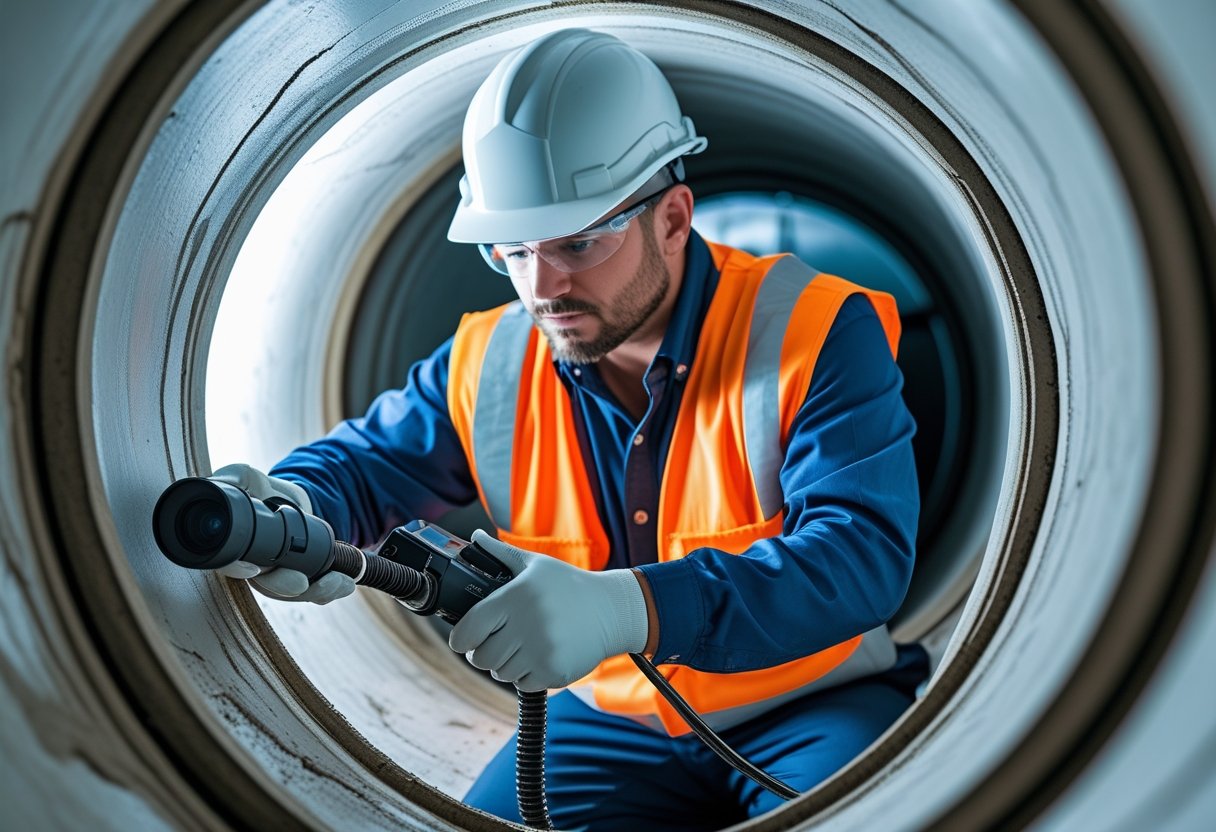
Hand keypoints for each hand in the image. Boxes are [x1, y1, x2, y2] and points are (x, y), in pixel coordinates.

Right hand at [210, 463, 354, 603]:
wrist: (291, 500)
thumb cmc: (262, 491)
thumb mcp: (246, 478)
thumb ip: (233, 478)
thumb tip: (222, 483)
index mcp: (232, 546)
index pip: (228, 564)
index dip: (237, 569)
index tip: (254, 569)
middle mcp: (251, 567)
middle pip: (263, 587)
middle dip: (283, 586)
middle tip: (300, 582)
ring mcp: (276, 577)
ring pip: (292, 593)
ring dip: (315, 591)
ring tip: (337, 581)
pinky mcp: (300, 578)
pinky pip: (313, 592)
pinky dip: (330, 590)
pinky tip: (346, 584)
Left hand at [448, 530, 648, 690]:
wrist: (611, 610)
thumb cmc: (569, 586)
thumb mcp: (535, 564)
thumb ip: (500, 553)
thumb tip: (474, 537)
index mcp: (515, 597)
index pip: (469, 629)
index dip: (460, 639)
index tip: (463, 639)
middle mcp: (526, 625)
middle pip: (481, 657)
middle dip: (483, 652)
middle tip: (496, 643)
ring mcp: (541, 651)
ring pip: (501, 672)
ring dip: (505, 664)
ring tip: (520, 648)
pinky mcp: (554, 671)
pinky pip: (523, 683)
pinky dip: (526, 675)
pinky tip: (538, 657)